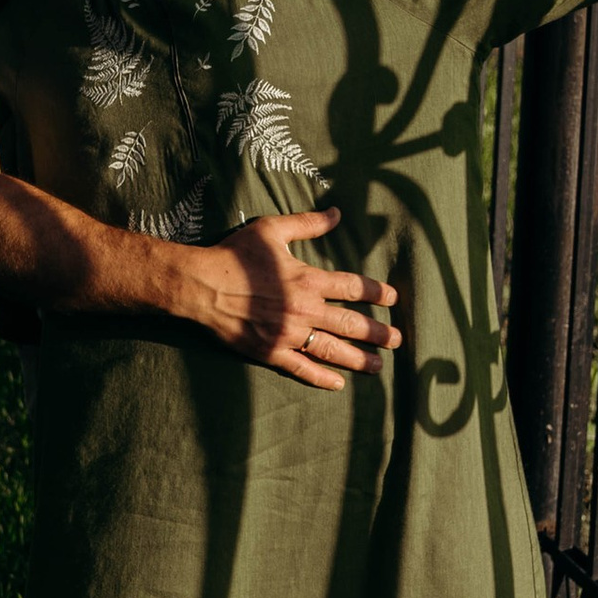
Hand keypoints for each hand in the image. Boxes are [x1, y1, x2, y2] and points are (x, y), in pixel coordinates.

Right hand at [181, 208, 403, 391]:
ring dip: (359, 359)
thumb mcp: (272, 230)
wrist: (201, 286)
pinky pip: (302, 369)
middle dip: (378, 333)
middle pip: (351, 324)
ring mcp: (288, 334)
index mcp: (307, 279)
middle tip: (397, 340)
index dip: (376, 293)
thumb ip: (307, 223)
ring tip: (379, 366)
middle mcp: (303, 309)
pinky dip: (321, 378)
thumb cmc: (234, 255)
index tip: (392, 299)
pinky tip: (338, 384)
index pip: (352, 288)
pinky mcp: (271, 352)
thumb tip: (337, 214)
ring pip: (333, 350)